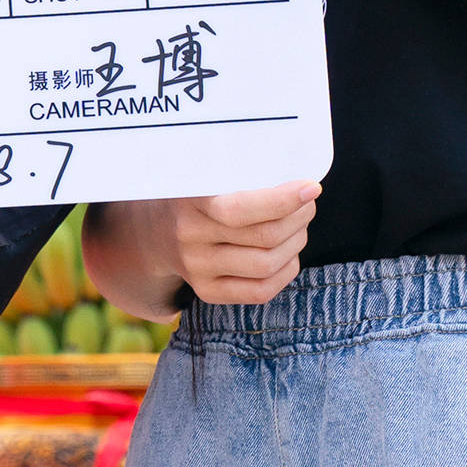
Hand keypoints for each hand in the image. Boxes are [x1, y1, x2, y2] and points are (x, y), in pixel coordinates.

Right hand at [165, 183, 318, 306]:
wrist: (156, 231)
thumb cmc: (198, 195)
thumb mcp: (207, 175)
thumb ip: (243, 175)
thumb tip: (300, 183)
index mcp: (190, 201)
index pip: (240, 210)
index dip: (282, 201)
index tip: (311, 188)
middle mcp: (189, 238)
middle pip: (264, 237)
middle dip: (298, 218)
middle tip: (307, 204)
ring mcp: (196, 269)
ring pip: (267, 264)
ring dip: (295, 243)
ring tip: (298, 227)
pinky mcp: (207, 291)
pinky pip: (260, 291)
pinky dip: (285, 271)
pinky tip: (288, 254)